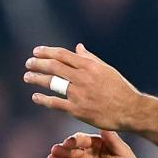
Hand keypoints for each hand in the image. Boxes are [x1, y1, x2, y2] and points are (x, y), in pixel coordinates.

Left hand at [24, 43, 141, 129]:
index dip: (46, 52)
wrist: (130, 110)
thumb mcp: (107, 70)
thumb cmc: (120, 89)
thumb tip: (77, 47)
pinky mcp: (77, 110)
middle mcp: (82, 78)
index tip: (36, 52)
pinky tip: (36, 97)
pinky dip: (43, 99)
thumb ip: (90, 58)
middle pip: (53, 67)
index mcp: (90, 66)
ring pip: (51, 83)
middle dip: (37, 63)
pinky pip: (55, 103)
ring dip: (36, 78)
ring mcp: (79, 94)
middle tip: (28, 63)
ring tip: (27, 77)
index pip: (62, 55)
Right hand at [47, 130, 144, 157]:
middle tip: (55, 150)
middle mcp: (85, 155)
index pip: (81, 139)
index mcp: (95, 144)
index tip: (70, 142)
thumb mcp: (124, 153)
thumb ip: (113, 140)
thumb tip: (104, 127)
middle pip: (70, 150)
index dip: (74, 140)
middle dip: (62, 149)